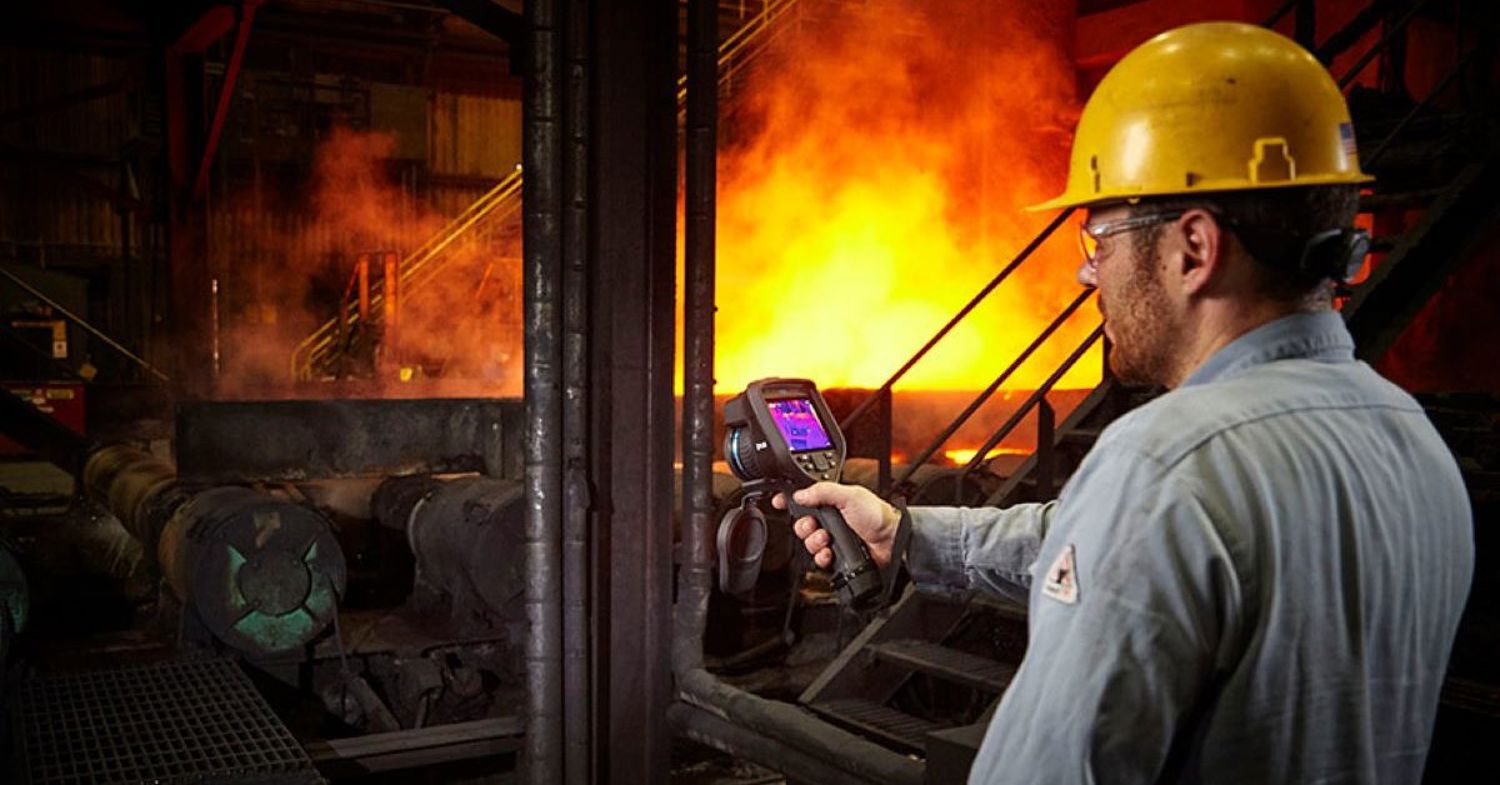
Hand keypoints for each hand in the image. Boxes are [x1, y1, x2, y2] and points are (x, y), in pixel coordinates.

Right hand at [773, 482, 899, 569]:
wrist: (892, 540)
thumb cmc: (877, 514)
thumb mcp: (850, 495)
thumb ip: (823, 491)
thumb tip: (801, 494)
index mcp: (831, 502)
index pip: (803, 500)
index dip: (789, 501)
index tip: (779, 502)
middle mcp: (830, 521)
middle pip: (801, 524)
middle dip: (805, 526)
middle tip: (815, 525)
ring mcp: (833, 539)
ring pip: (808, 543)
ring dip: (814, 542)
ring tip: (827, 539)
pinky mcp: (836, 556)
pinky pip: (818, 560)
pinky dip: (821, 557)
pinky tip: (829, 553)